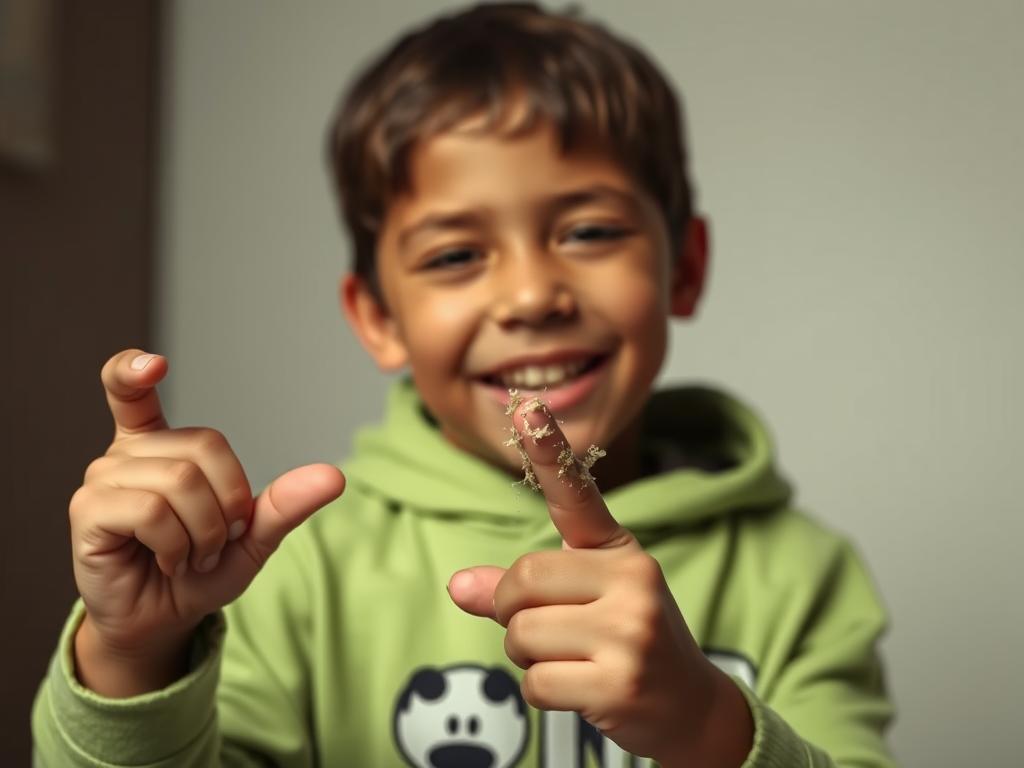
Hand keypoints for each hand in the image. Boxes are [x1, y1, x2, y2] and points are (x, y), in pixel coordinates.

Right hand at [69, 349, 344, 694]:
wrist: (166, 620)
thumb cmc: (202, 571)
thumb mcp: (253, 537)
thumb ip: (287, 503)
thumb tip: (334, 476)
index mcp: (157, 444)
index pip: (130, 389)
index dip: (133, 369)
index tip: (153, 365)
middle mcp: (125, 454)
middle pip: (201, 448)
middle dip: (227, 504)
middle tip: (214, 540)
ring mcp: (101, 480)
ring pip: (179, 483)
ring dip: (202, 533)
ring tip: (190, 555)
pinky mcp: (88, 512)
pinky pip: (151, 511)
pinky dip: (176, 545)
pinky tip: (169, 561)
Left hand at [446, 400, 751, 764]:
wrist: (689, 704)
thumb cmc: (627, 639)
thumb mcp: (583, 600)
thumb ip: (519, 589)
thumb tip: (457, 586)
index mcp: (620, 549)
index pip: (577, 495)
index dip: (548, 450)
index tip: (527, 407)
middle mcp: (632, 579)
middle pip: (521, 581)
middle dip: (514, 612)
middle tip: (553, 631)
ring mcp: (630, 632)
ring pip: (522, 634)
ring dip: (530, 657)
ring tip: (575, 660)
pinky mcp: (620, 682)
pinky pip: (536, 683)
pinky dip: (545, 691)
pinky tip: (584, 689)